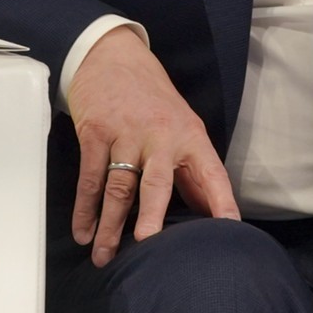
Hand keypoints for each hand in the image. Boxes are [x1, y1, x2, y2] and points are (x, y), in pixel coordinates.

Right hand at [66, 26, 240, 265]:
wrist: (114, 56)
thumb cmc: (153, 98)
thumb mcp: (183, 126)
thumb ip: (192, 169)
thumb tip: (209, 212)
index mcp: (190, 136)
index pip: (211, 172)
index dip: (221, 201)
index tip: (229, 229)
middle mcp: (160, 136)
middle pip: (156, 181)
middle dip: (152, 213)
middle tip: (148, 243)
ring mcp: (126, 134)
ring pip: (118, 186)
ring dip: (109, 225)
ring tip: (104, 256)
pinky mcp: (96, 133)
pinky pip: (90, 177)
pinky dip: (84, 208)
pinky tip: (83, 231)